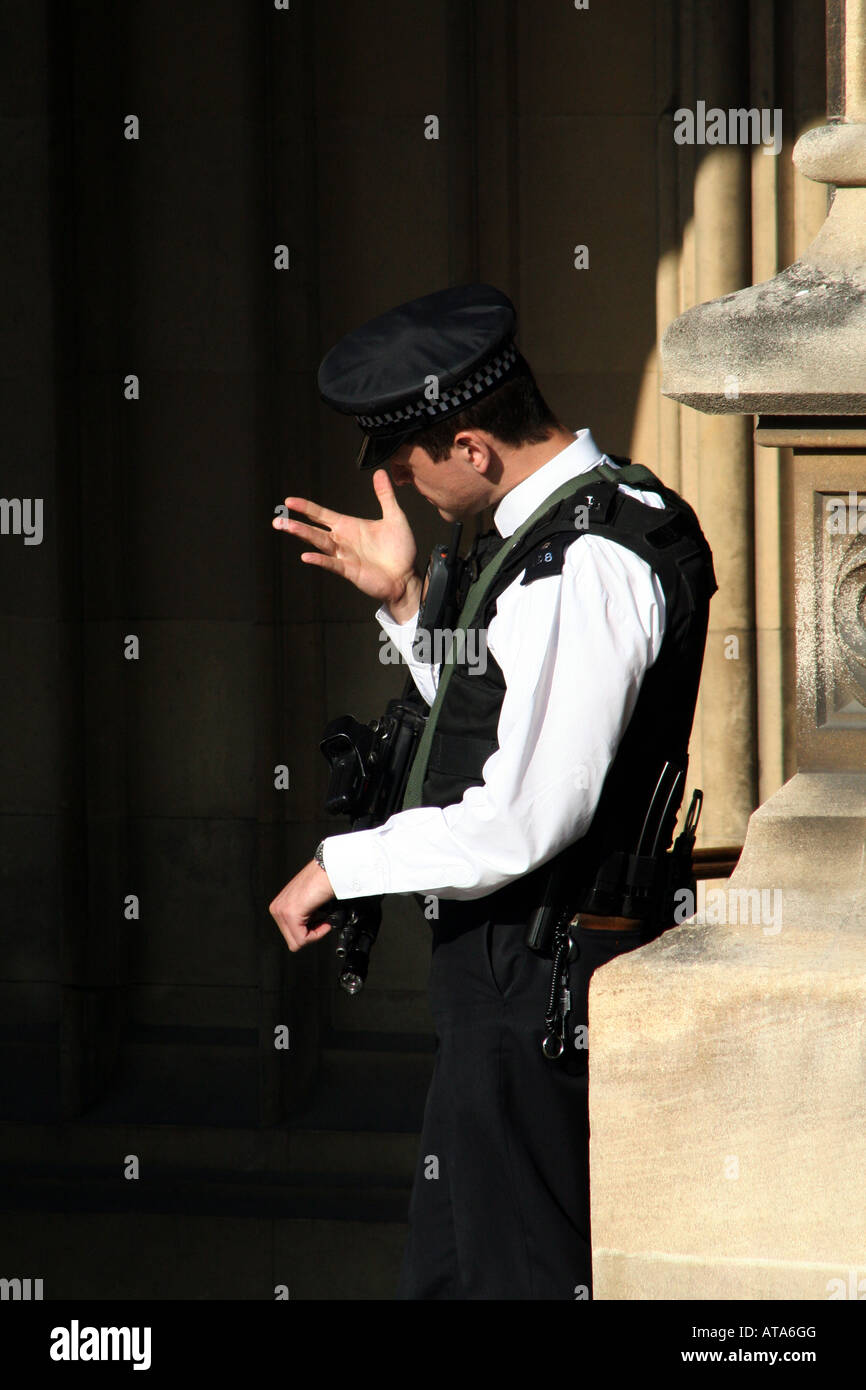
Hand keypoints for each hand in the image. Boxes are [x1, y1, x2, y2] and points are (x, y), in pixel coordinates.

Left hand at [269, 859, 337, 952]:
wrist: (330, 870)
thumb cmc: (324, 881)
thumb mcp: (307, 901)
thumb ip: (302, 915)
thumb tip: (308, 929)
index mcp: (279, 906)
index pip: (290, 935)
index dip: (308, 931)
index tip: (320, 921)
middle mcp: (277, 909)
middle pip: (292, 941)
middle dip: (311, 934)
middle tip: (323, 921)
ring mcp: (282, 911)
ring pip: (297, 942)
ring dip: (315, 933)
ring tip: (324, 918)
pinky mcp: (291, 914)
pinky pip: (303, 938)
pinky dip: (318, 933)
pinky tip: (325, 920)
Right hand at [273, 468, 420, 612]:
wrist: (407, 576)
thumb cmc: (400, 550)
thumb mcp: (394, 517)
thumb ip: (385, 496)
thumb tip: (380, 473)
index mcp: (348, 526)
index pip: (322, 515)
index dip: (306, 508)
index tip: (289, 501)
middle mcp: (342, 540)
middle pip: (314, 530)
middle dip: (295, 524)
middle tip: (277, 520)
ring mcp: (344, 556)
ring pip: (319, 544)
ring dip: (303, 535)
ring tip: (286, 528)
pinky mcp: (350, 570)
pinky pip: (332, 564)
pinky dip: (320, 560)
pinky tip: (307, 556)